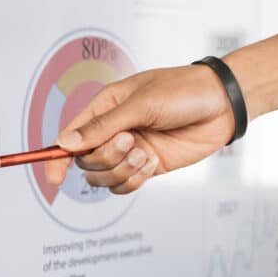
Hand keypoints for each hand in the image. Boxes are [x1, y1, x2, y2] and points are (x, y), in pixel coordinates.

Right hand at [45, 65, 234, 193]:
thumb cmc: (183, 91)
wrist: (224, 104)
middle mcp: (112, 131)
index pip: (70, 138)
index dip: (56, 159)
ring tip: (145, 153)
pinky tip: (152, 162)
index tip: (54, 178)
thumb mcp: (140, 104)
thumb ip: (101, 126)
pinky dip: (135, 180)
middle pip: (86, 161)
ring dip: (122, 170)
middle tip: (130, 140)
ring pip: (103, 177)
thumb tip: (65, 142)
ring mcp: (128, 151)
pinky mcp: (145, 166)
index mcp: (103, 109)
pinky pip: (124, 185)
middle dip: (106, 157)